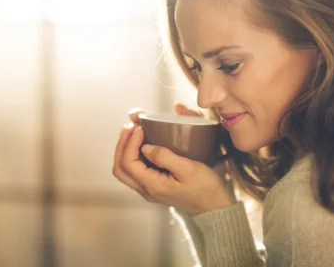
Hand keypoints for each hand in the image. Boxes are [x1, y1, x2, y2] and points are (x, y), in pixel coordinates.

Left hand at [112, 104, 235, 214]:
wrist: (214, 206)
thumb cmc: (205, 187)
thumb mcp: (188, 169)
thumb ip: (165, 157)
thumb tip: (145, 147)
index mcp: (153, 185)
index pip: (128, 163)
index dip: (129, 142)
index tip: (140, 128)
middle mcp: (146, 190)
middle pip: (120, 168)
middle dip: (121, 145)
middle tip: (130, 127)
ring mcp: (148, 190)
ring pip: (125, 170)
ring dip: (125, 150)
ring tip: (133, 133)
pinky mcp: (154, 186)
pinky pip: (134, 171)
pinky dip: (132, 155)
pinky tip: (142, 143)